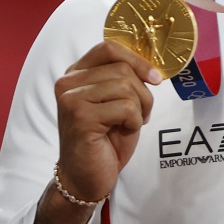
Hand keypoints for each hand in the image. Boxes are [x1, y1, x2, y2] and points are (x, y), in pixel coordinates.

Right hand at [31, 41, 161, 223]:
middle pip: (122, 69)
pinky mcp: (80, 117)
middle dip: (143, 92)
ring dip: (139, 108)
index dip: (137, 59)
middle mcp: (67, 82)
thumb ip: (124, 77)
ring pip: (126, 87)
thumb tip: (153, 63)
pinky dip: (134, 121)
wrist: (86, 176)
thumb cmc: (105, 138)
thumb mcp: (117, 100)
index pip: (109, 48)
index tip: (155, 77)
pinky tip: (122, 132)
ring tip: (130, 123)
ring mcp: (71, 99)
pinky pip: (125, 107)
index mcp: (76, 73)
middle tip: (141, 113)